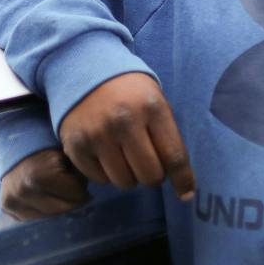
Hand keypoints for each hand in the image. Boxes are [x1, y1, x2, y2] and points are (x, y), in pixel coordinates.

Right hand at [0, 148, 91, 220]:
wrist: (15, 143)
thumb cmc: (47, 146)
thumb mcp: (66, 153)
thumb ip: (78, 173)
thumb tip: (88, 198)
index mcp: (40, 177)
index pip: (76, 196)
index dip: (80, 185)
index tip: (76, 176)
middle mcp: (24, 192)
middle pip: (63, 209)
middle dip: (71, 198)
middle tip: (69, 185)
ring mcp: (13, 201)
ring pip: (50, 216)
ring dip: (58, 205)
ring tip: (56, 189)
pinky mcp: (7, 207)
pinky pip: (34, 218)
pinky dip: (44, 209)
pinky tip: (44, 196)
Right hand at [58, 73, 195, 199]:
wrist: (85, 70)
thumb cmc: (130, 91)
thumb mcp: (156, 102)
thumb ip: (169, 139)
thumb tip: (185, 190)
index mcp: (152, 107)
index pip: (174, 156)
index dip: (183, 180)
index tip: (186, 194)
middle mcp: (124, 121)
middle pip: (150, 175)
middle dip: (153, 175)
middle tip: (147, 161)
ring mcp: (97, 134)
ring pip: (125, 182)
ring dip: (129, 175)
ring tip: (125, 156)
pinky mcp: (76, 145)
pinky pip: (100, 179)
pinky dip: (106, 173)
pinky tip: (105, 153)